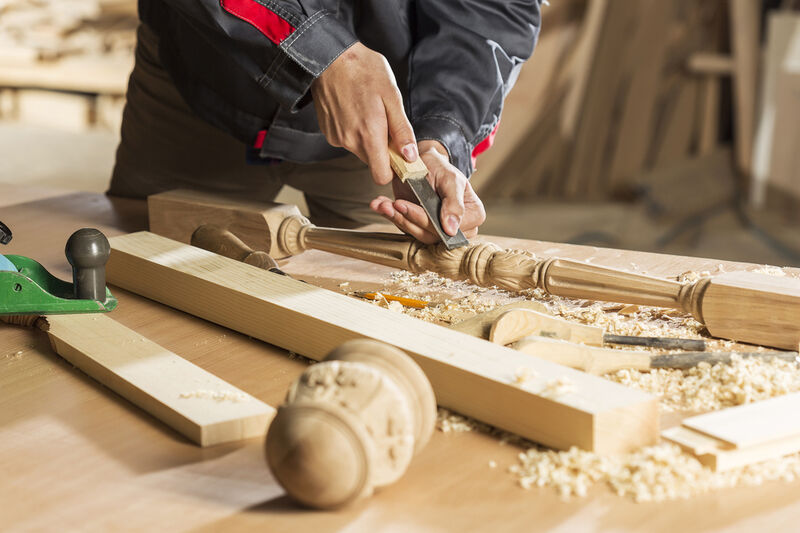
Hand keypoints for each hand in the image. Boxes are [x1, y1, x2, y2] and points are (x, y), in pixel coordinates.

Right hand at [311, 42, 417, 184]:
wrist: (330, 57)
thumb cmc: (363, 70)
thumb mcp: (392, 96)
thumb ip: (401, 130)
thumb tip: (410, 156)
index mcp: (369, 134)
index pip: (381, 175)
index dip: (393, 169)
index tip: (400, 155)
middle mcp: (350, 141)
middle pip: (372, 161)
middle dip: (382, 148)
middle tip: (384, 121)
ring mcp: (336, 137)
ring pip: (360, 150)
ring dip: (367, 137)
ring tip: (367, 110)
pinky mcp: (328, 132)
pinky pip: (347, 140)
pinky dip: (353, 130)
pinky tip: (354, 109)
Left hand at [369, 140, 485, 243]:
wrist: (424, 162)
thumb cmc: (441, 168)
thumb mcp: (451, 179)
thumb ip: (454, 204)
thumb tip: (451, 230)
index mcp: (473, 215)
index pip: (450, 229)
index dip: (428, 220)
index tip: (408, 207)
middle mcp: (457, 228)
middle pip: (431, 234)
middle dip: (409, 218)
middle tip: (394, 204)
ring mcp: (437, 230)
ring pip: (416, 233)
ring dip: (397, 218)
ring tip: (384, 204)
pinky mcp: (420, 228)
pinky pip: (405, 227)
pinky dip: (391, 216)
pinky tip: (381, 205)